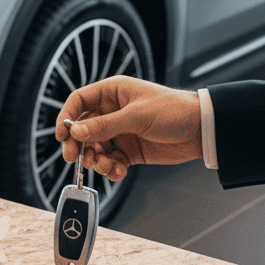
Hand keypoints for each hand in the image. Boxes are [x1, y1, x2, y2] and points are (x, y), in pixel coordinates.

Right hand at [55, 76, 202, 180]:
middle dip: (78, 144)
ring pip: (96, 147)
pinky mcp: (131, 150)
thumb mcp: (136, 116)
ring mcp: (122, 131)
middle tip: (74, 158)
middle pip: (84, 128)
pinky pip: (112, 161)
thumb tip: (77, 132)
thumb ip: (105, 126)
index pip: (80, 101)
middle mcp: (114, 111)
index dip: (67, 116)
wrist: (201, 130)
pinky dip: (111, 168)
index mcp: (113, 92)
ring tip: (106, 165)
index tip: (62, 135)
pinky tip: (119, 171)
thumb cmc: (173, 110)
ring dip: (96, 159)